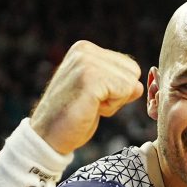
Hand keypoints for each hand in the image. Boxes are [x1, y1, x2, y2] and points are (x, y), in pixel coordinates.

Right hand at [30, 40, 142, 154]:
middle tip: (91, 103)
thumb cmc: (72, 118)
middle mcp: (85, 50)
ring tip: (89, 105)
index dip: (117, 89)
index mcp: (84, 49)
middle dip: (119, 94)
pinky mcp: (90, 78)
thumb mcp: (98, 94)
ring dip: (115, 102)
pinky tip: (91, 108)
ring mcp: (86, 62)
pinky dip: (112, 107)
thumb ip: (118, 84)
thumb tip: (139, 86)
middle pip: (133, 72)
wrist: (47, 137)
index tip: (92, 97)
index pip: (128, 65)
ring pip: (131, 82)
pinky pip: (125, 91)